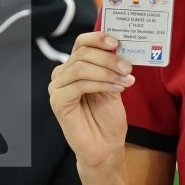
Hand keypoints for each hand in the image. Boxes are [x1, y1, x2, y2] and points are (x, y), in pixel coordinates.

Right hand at [49, 32, 133, 168]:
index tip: (117, 42)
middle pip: (82, 53)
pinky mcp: (57, 101)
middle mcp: (63, 74)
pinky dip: (101, 83)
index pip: (82, 43)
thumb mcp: (114, 85)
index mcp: (76, 67)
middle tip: (128, 67)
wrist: (105, 146)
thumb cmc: (108, 117)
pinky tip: (117, 88)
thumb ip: (112, 67)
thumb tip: (120, 46)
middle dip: (108, 58)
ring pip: (80, 67)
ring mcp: (57, 87)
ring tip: (125, 80)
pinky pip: (79, 84)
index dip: (98, 38)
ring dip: (107, 71)